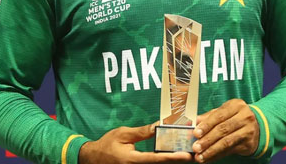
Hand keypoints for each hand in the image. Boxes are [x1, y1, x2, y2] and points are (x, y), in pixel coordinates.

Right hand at [78, 123, 192, 163]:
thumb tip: (158, 126)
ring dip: (170, 162)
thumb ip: (142, 132)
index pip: (156, 159)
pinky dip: (162, 162)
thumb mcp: (123, 134)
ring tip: (184, 156)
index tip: (186, 156)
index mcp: (133, 160)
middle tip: (192, 156)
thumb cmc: (107, 145)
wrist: (92, 159)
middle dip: (176, 161)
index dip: (172, 157)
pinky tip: (170, 158)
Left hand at [191, 99, 259, 162]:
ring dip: (211, 150)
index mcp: (236, 105)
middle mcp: (244, 117)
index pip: (219, 115)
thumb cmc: (235, 117)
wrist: (258, 126)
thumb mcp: (225, 112)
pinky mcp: (248, 144)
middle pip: (223, 129)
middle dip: (207, 139)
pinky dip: (217, 155)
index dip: (206, 125)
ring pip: (226, 142)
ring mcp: (248, 131)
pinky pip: (230, 150)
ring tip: (200, 156)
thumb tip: (195, 122)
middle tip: (196, 147)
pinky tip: (209, 158)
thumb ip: (210, 116)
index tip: (195, 133)